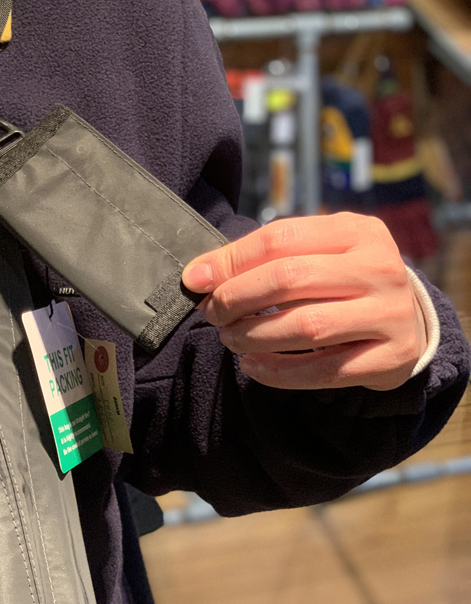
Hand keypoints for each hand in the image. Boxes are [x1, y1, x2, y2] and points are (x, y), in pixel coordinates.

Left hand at [181, 213, 427, 391]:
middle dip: (238, 298)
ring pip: (306, 327)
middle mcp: (380, 267)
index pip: (280, 238)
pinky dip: (279, 372)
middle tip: (213, 314)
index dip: (231, 261)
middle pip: (290, 278)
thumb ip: (261, 260)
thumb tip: (197, 276)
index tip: (196, 281)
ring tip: (231, 339)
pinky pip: (323, 370)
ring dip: (254, 336)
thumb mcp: (313, 257)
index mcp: (357, 230)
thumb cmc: (342, 284)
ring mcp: (391, 313)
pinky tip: (253, 366)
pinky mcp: (392, 356)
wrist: (406, 323)